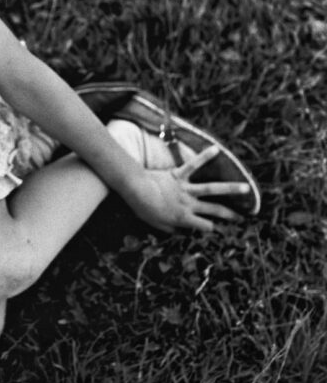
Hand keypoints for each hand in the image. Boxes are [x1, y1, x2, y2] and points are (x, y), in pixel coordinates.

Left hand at [129, 145, 249, 232]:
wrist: (136, 190)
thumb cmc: (144, 209)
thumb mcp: (157, 225)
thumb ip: (171, 229)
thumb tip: (180, 233)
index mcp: (183, 218)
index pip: (205, 226)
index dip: (214, 229)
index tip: (223, 230)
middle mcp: (189, 204)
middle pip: (215, 210)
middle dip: (231, 213)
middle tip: (245, 215)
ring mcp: (185, 189)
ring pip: (211, 188)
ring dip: (230, 188)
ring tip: (246, 188)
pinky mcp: (178, 175)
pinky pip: (193, 165)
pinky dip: (204, 156)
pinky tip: (216, 149)